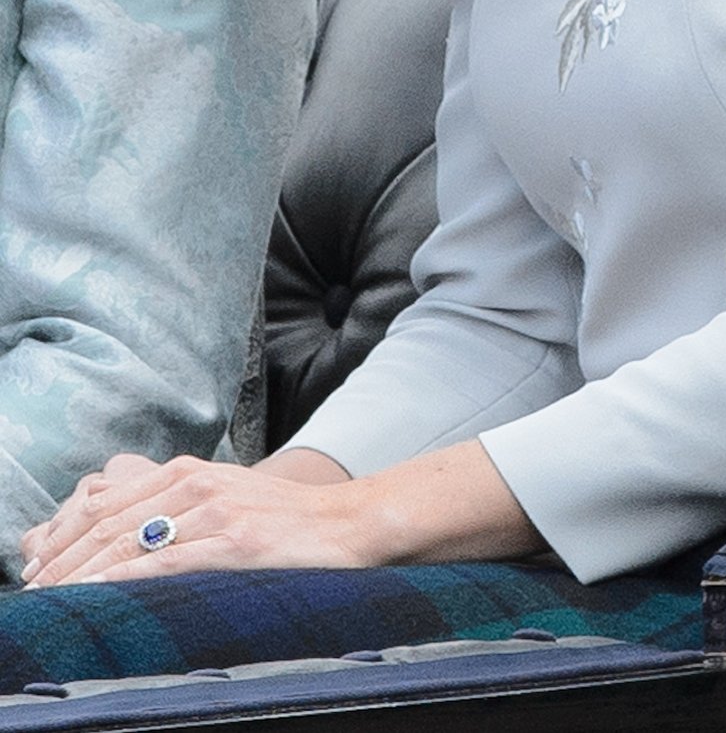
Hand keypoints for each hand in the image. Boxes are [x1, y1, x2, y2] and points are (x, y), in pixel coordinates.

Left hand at [21, 451, 375, 585]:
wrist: (347, 523)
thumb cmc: (286, 521)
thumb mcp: (225, 500)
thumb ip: (180, 510)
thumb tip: (133, 539)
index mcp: (187, 471)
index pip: (106, 504)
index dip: (65, 535)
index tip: (37, 565)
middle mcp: (193, 484)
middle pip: (107, 523)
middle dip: (61, 559)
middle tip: (31, 589)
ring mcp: (213, 511)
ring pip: (128, 545)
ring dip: (81, 577)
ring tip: (52, 601)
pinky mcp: (232, 543)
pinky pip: (165, 565)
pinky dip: (125, 583)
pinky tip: (102, 599)